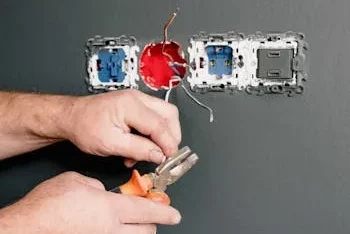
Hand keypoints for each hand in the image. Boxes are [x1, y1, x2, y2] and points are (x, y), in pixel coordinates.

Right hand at [0, 172, 180, 233]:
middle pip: (146, 230)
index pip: (147, 210)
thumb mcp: (77, 181)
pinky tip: (109, 228)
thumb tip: (102, 191)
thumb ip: (97, 185)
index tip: (174, 213)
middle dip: (152, 222)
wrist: (27, 228)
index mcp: (110, 209)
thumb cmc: (48, 206)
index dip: (164, 211)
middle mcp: (110, 230)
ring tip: (130, 223)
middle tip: (150, 214)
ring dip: (137, 231)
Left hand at [62, 89, 180, 165]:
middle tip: (166, 154)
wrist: (70, 117)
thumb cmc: (84, 126)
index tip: (168, 158)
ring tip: (151, 152)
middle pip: (169, 115)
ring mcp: (137, 100)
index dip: (168, 144)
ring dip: (163, 135)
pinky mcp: (135, 105)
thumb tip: (159, 155)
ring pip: (164, 115)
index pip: (160, 125)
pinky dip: (153, 133)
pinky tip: (142, 147)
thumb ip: (138, 149)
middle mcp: (137, 98)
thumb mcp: (111, 144)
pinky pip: (154, 118)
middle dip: (171, 136)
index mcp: (130, 105)